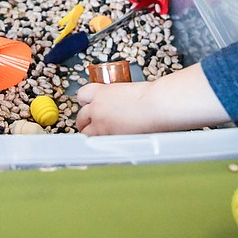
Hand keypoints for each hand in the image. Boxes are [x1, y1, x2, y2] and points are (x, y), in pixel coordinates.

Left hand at [76, 64, 229, 134]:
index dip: (85, 102)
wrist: (157, 105)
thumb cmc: (152, 97)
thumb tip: (124, 106)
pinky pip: (96, 143)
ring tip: (94, 137)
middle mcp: (97, 106)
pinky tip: (104, 146)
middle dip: (84, 120)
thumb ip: (122, 99)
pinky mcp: (107, 136)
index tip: (88, 106)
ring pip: (84, 131)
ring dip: (88, 133)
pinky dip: (99, 144)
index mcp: (103, 90)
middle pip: (80, 114)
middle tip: (89, 124)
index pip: (82, 94)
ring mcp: (100, 122)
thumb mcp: (133, 91)